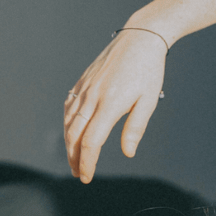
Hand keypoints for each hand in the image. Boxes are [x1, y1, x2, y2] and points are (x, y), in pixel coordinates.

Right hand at [64, 28, 167, 182]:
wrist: (139, 38)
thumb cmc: (148, 71)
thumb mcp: (149, 102)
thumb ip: (136, 128)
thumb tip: (127, 153)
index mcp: (110, 104)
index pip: (91, 141)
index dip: (87, 162)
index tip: (87, 177)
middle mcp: (92, 96)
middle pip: (75, 134)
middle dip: (74, 158)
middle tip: (79, 174)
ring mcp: (85, 87)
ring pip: (68, 121)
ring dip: (68, 143)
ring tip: (74, 160)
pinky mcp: (83, 81)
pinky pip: (69, 106)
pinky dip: (67, 123)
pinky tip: (70, 134)